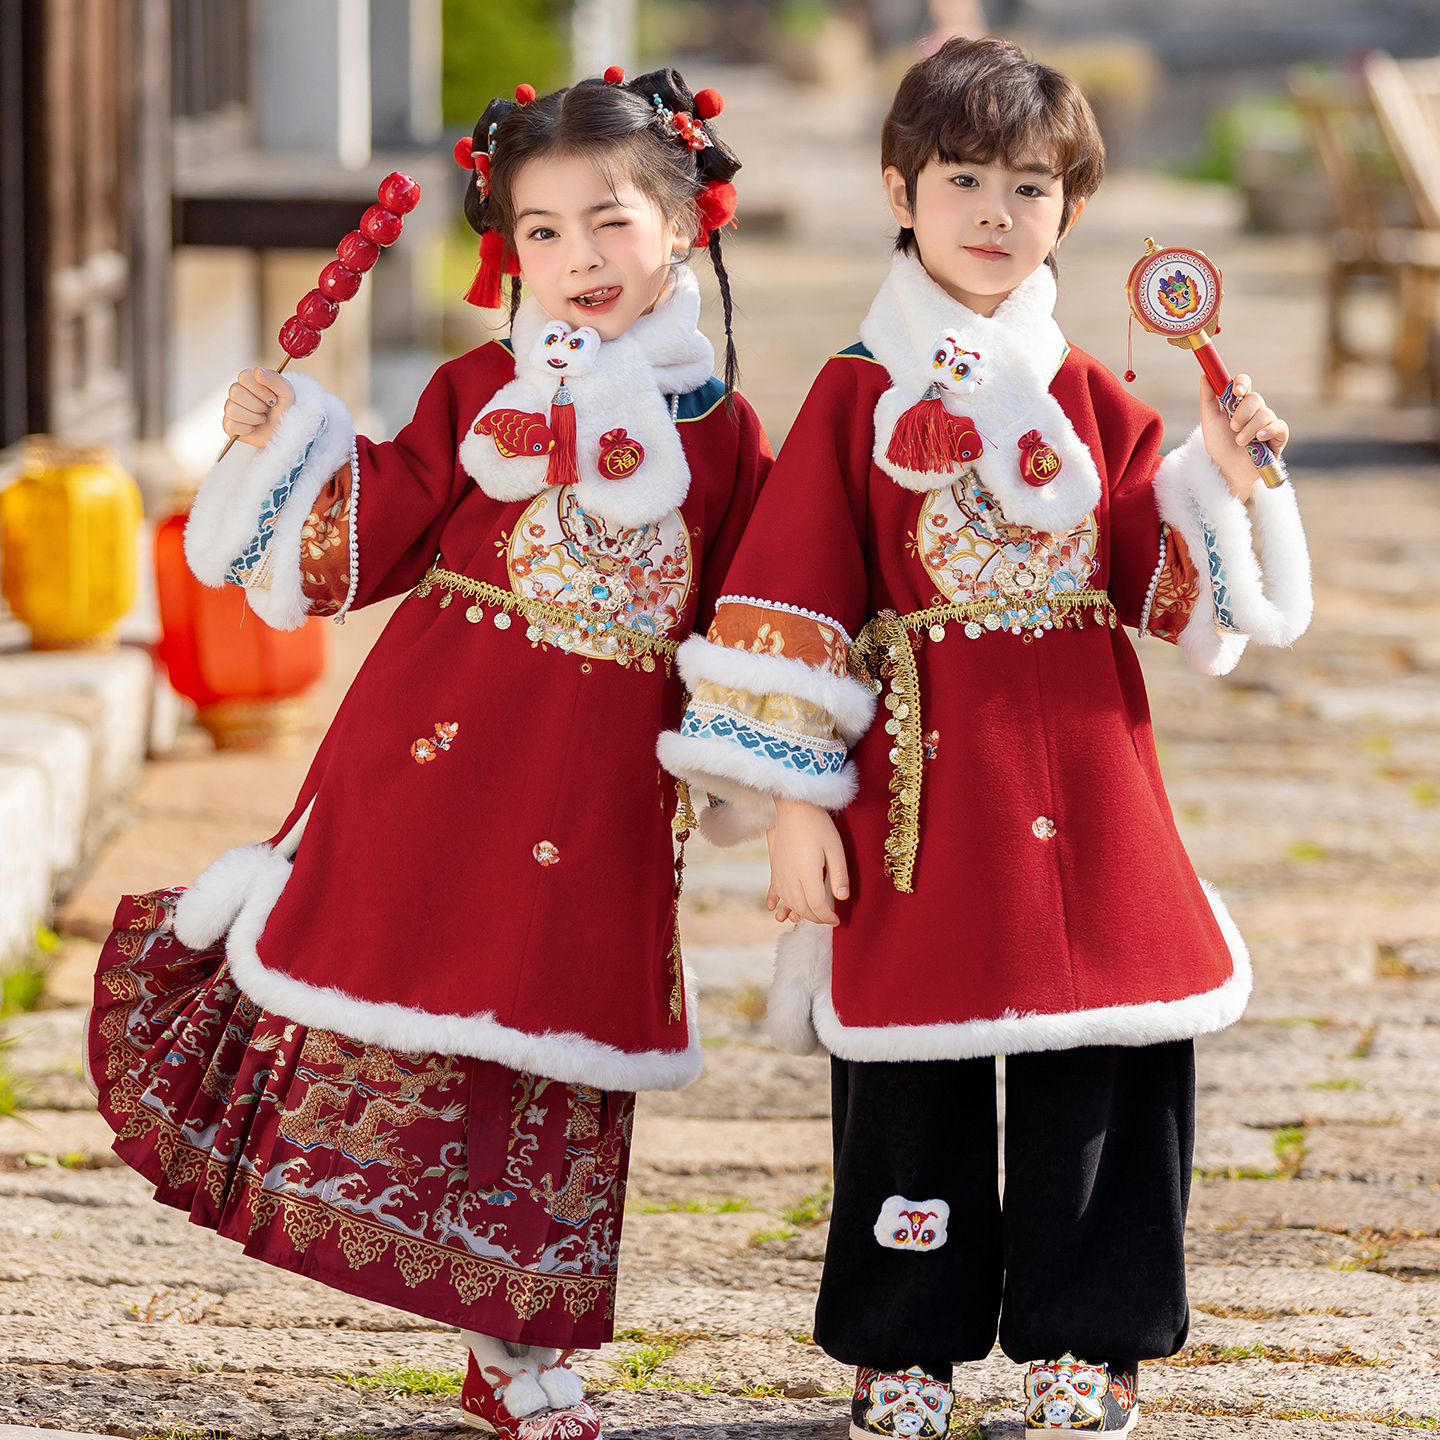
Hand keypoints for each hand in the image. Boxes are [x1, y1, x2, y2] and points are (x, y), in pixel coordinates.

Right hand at [223, 368, 294, 448]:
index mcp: (249, 380)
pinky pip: (230, 425)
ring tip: (262, 419)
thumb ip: (274, 378)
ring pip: (232, 409)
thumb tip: (257, 370)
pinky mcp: (229, 425)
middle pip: (235, 392)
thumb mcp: (286, 392)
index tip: (273, 399)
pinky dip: (247, 429)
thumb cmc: (286, 410)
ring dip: (253, 418)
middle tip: (268, 410)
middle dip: (257, 405)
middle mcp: (237, 392)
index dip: (260, 390)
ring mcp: (232, 408)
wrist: (287, 432)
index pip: (244, 377)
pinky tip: (254, 428)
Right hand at [765, 798, 849, 926]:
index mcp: (807, 873)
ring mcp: (780, 873)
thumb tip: (842, 898)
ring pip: (789, 901)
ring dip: (800, 913)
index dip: (827, 917)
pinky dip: (779, 903)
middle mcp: (790, 877)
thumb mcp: (835, 849)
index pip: (816, 905)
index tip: (837, 920)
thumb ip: (839, 875)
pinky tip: (777, 911)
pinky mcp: (775, 867)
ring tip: (811, 916)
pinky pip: (776, 891)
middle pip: (802, 907)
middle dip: (816, 918)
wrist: (794, 808)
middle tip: (828, 919)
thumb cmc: (818, 826)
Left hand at [1199, 374, 1286, 502]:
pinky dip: (1268, 431)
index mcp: (1238, 403)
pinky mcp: (1278, 436)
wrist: (1227, 470)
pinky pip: (1279, 426)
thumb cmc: (1219, 446)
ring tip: (1240, 442)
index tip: (1235, 392)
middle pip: (1255, 398)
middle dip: (1242, 412)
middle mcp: (1255, 410)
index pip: (1244, 383)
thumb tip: (1204, 376)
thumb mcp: (1209, 422)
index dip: (1242, 383)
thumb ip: (1208, 399)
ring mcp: (1267, 422)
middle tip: (1232, 426)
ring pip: (1265, 414)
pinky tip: (1259, 439)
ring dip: (1250, 428)